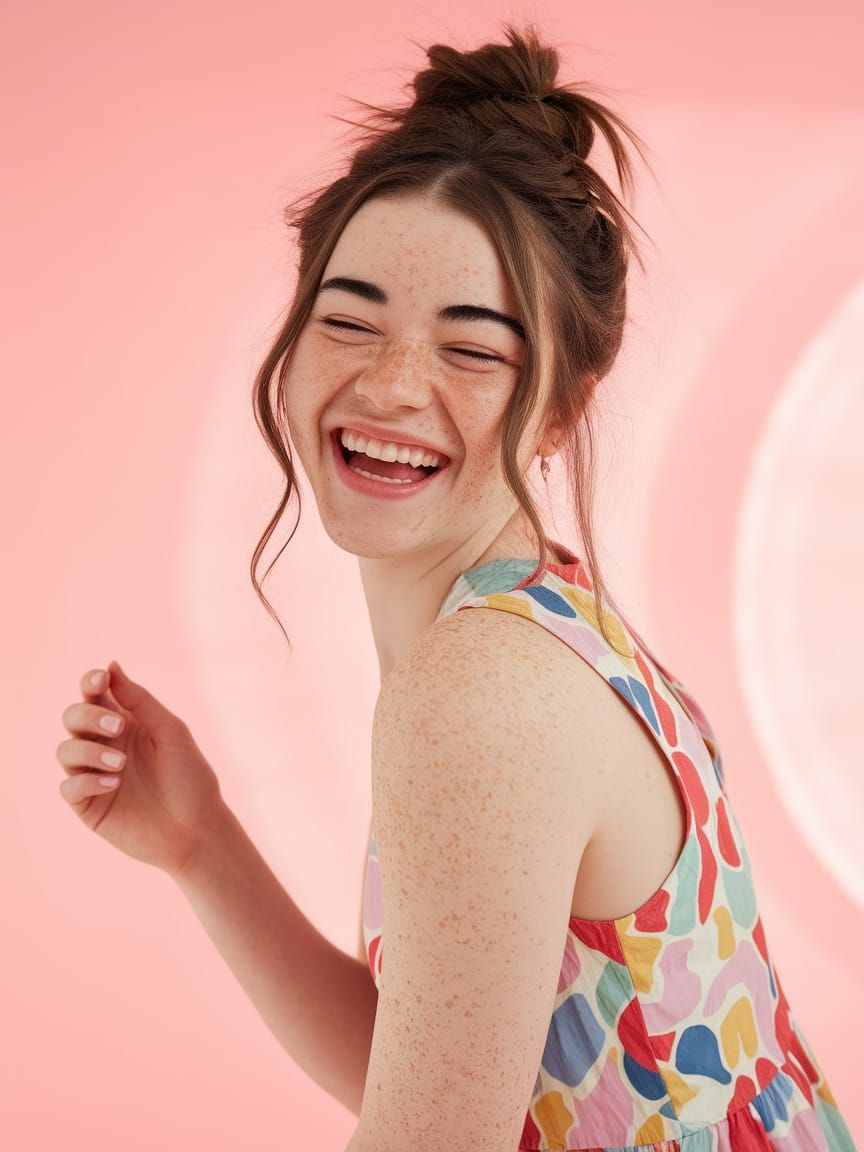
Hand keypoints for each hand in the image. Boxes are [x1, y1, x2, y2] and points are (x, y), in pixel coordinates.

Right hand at [56, 661, 226, 875]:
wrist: (198, 829)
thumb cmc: (191, 779)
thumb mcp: (171, 732)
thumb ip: (140, 701)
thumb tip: (111, 665)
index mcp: (126, 723)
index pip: (96, 694)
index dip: (91, 681)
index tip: (101, 679)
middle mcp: (105, 745)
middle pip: (73, 716)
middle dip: (89, 715)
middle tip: (118, 727)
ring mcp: (94, 774)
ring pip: (66, 749)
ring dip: (89, 749)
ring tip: (120, 764)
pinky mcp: (89, 806)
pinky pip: (69, 786)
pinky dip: (87, 780)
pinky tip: (114, 784)